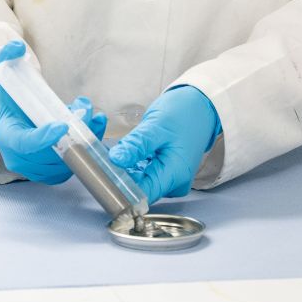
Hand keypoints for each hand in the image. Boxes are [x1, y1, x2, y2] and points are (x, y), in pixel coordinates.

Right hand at [0, 40, 106, 184]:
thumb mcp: (6, 72)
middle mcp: (18, 158)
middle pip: (50, 154)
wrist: (14, 114)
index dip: (43, 138)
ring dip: (83, 138)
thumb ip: (8, 57)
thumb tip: (17, 47)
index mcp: (6, 136)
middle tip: (84, 109)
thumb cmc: (12, 95)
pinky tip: (94, 126)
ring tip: (89, 113)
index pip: (24, 143)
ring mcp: (35, 169)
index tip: (63, 125)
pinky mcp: (51, 172)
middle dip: (73, 132)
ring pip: (65, 162)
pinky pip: (73, 165)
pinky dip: (87, 147)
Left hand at [108, 86, 220, 202]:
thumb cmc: (184, 113)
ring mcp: (171, 178)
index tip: (101, 177)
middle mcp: (174, 182)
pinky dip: (133, 165)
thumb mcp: (156, 126)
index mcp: (175, 174)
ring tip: (108, 155)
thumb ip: (136, 145)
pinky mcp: (166, 172)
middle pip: (140, 189)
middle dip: (119, 177)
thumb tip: (116, 160)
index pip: (142, 194)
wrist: (201, 106)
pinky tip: (124, 153)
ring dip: (124, 170)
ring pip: (140, 181)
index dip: (120, 189)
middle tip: (100, 161)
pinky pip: (145, 174)